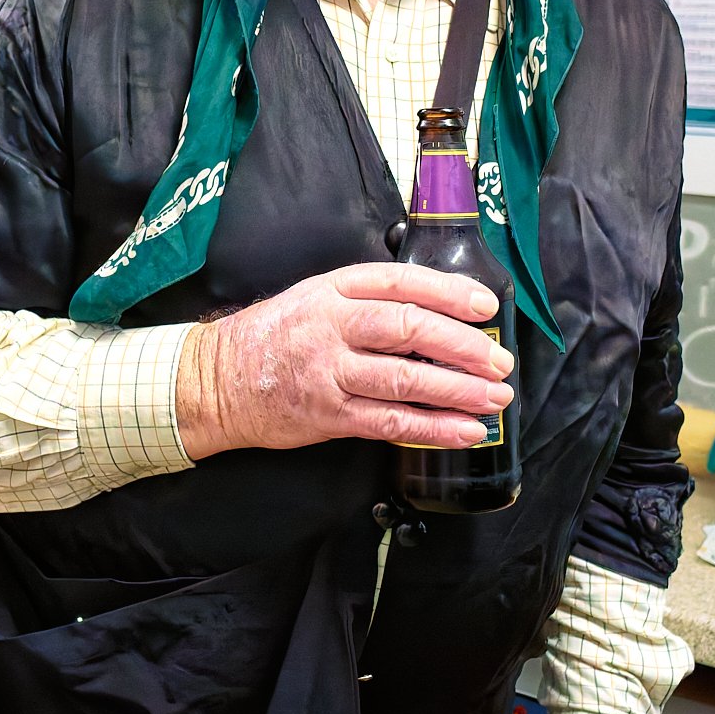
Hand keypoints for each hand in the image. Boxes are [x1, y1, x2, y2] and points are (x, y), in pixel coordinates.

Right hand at [175, 261, 514, 460]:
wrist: (215, 382)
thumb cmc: (271, 338)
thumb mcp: (312, 298)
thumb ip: (365, 302)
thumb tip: (437, 316)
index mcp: (331, 291)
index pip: (400, 282)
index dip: (448, 291)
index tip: (485, 305)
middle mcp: (330, 327)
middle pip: (407, 328)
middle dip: (462, 345)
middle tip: (499, 360)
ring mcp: (327, 373)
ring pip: (404, 379)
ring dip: (457, 390)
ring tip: (494, 398)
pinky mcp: (327, 415)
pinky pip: (389, 423)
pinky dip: (432, 428)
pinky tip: (463, 430)